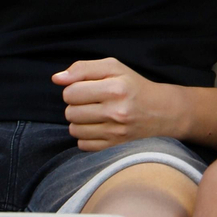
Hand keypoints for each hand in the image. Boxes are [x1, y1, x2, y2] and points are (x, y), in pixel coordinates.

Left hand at [55, 58, 183, 150]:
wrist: (161, 112)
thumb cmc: (132, 86)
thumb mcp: (113, 67)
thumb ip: (83, 69)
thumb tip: (56, 78)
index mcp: (115, 88)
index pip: (71, 92)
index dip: (73, 89)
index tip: (84, 88)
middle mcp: (116, 112)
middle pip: (70, 112)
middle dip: (75, 105)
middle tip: (91, 102)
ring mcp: (116, 133)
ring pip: (74, 130)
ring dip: (79, 121)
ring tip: (94, 114)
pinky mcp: (114, 148)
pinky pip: (82, 145)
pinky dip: (86, 136)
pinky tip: (98, 127)